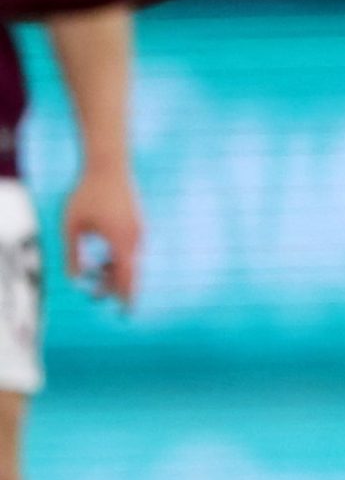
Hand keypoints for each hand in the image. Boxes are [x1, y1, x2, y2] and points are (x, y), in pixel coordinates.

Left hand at [61, 164, 142, 305]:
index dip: (126, 296)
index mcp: (121, 242)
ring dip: (113, 271)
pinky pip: (128, 249)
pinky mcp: (136, 224)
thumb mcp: (72, 226)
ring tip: (95, 275)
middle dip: (113, 287)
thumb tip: (75, 277)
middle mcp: (134, 239)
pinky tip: (104, 259)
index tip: (125, 313)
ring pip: (128, 260)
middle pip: (128, 272)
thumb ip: (73, 254)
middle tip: (95, 298)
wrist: (109, 167)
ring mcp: (138, 231)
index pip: (127, 277)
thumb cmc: (87, 195)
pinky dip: (117, 259)